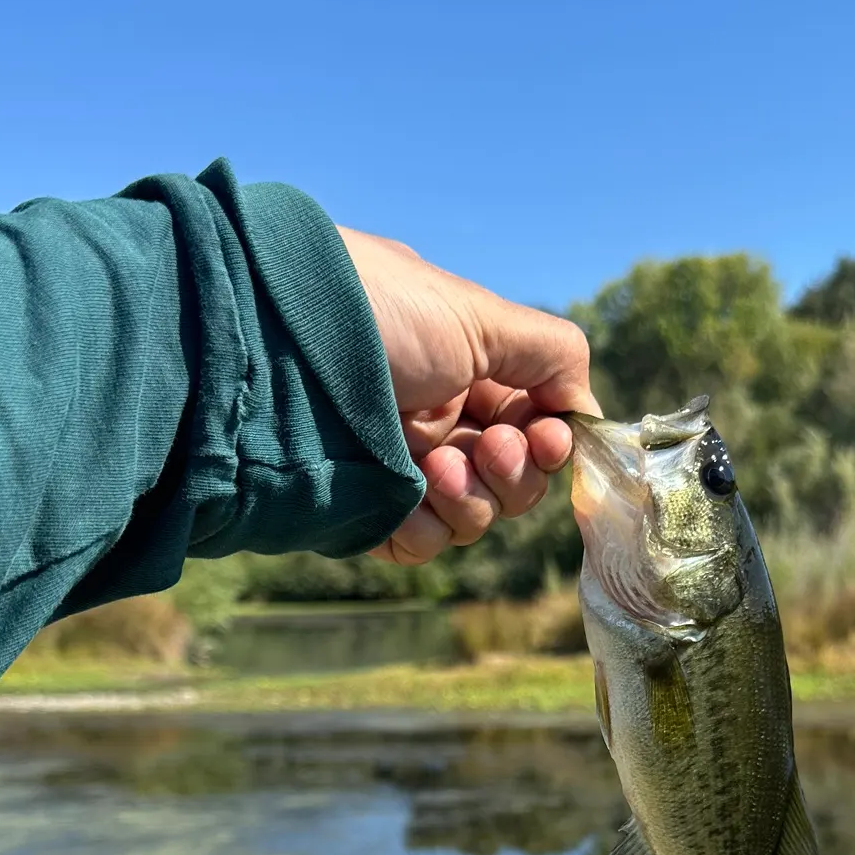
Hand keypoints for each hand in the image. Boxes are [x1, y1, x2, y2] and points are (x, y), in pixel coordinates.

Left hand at [338, 226, 599, 564]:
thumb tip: (584, 410)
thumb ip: (552, 355)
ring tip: (438, 466)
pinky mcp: (362, 508)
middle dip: (515, 470)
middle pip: (512, 478)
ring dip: (474, 498)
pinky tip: (412, 494)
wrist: (270, 341)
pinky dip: (430, 527)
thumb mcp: (477, 315)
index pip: (533, 426)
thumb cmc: (379, 312)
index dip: (549, 441)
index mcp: (466, 373)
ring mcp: (399, 468)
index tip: (545, 437)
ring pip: (473, 515)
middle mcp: (437, 421)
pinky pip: (421, 542)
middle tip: (488, 447)